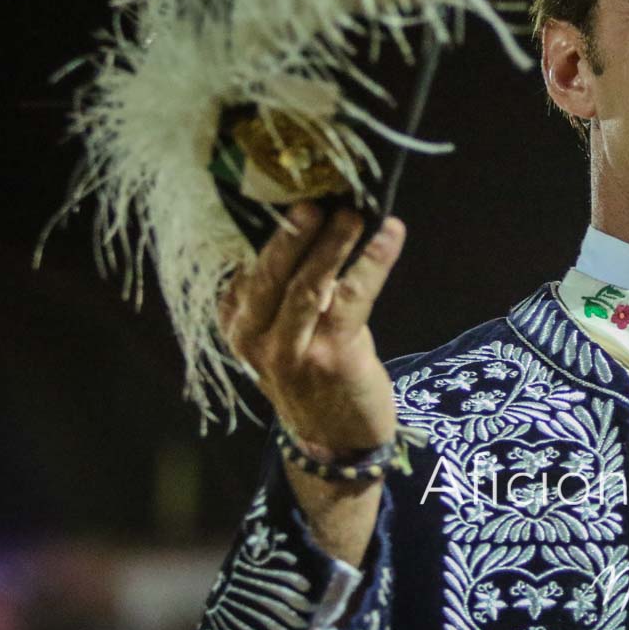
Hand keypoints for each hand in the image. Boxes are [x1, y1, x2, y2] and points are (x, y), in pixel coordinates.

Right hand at [219, 202, 406, 457]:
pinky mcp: (333, 358)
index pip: (248, 268)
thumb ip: (282, 291)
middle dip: (292, 233)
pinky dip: (374, 262)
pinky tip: (390, 235)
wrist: (334, 441)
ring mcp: (293, 351)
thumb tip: (309, 221)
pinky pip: (354, 298)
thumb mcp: (281, 334)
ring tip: (353, 212)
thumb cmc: (311, 374)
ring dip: (333, 244)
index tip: (293, 189)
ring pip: (309, 286)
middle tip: (313, 197)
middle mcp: (255, 338)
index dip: (270, 229)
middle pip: (271, 274)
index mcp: (238, 325)